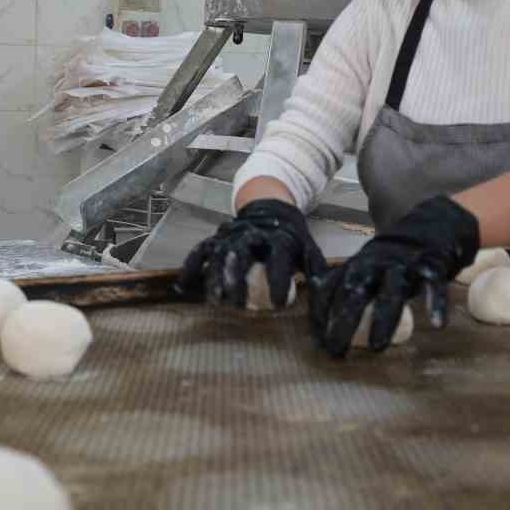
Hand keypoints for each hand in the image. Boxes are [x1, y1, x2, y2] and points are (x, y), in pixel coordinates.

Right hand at [177, 198, 325, 308]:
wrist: (268, 204)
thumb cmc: (290, 234)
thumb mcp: (307, 247)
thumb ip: (314, 268)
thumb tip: (326, 292)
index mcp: (278, 236)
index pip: (278, 257)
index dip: (278, 279)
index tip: (278, 304)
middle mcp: (252, 234)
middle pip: (242, 254)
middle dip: (238, 280)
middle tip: (237, 305)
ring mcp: (231, 235)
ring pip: (219, 254)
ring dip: (214, 277)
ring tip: (214, 301)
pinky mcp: (216, 237)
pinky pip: (200, 251)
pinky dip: (191, 268)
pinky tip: (183, 288)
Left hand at [309, 195, 478, 356]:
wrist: (429, 224)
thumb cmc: (391, 256)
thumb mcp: (363, 263)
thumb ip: (341, 276)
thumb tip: (312, 286)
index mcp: (358, 265)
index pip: (332, 289)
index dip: (321, 314)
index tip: (317, 342)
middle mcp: (377, 264)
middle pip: (357, 292)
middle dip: (344, 321)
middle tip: (336, 351)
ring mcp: (405, 264)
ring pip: (393, 291)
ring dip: (383, 319)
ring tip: (377, 347)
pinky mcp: (433, 266)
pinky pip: (435, 285)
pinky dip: (436, 303)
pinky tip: (438, 325)